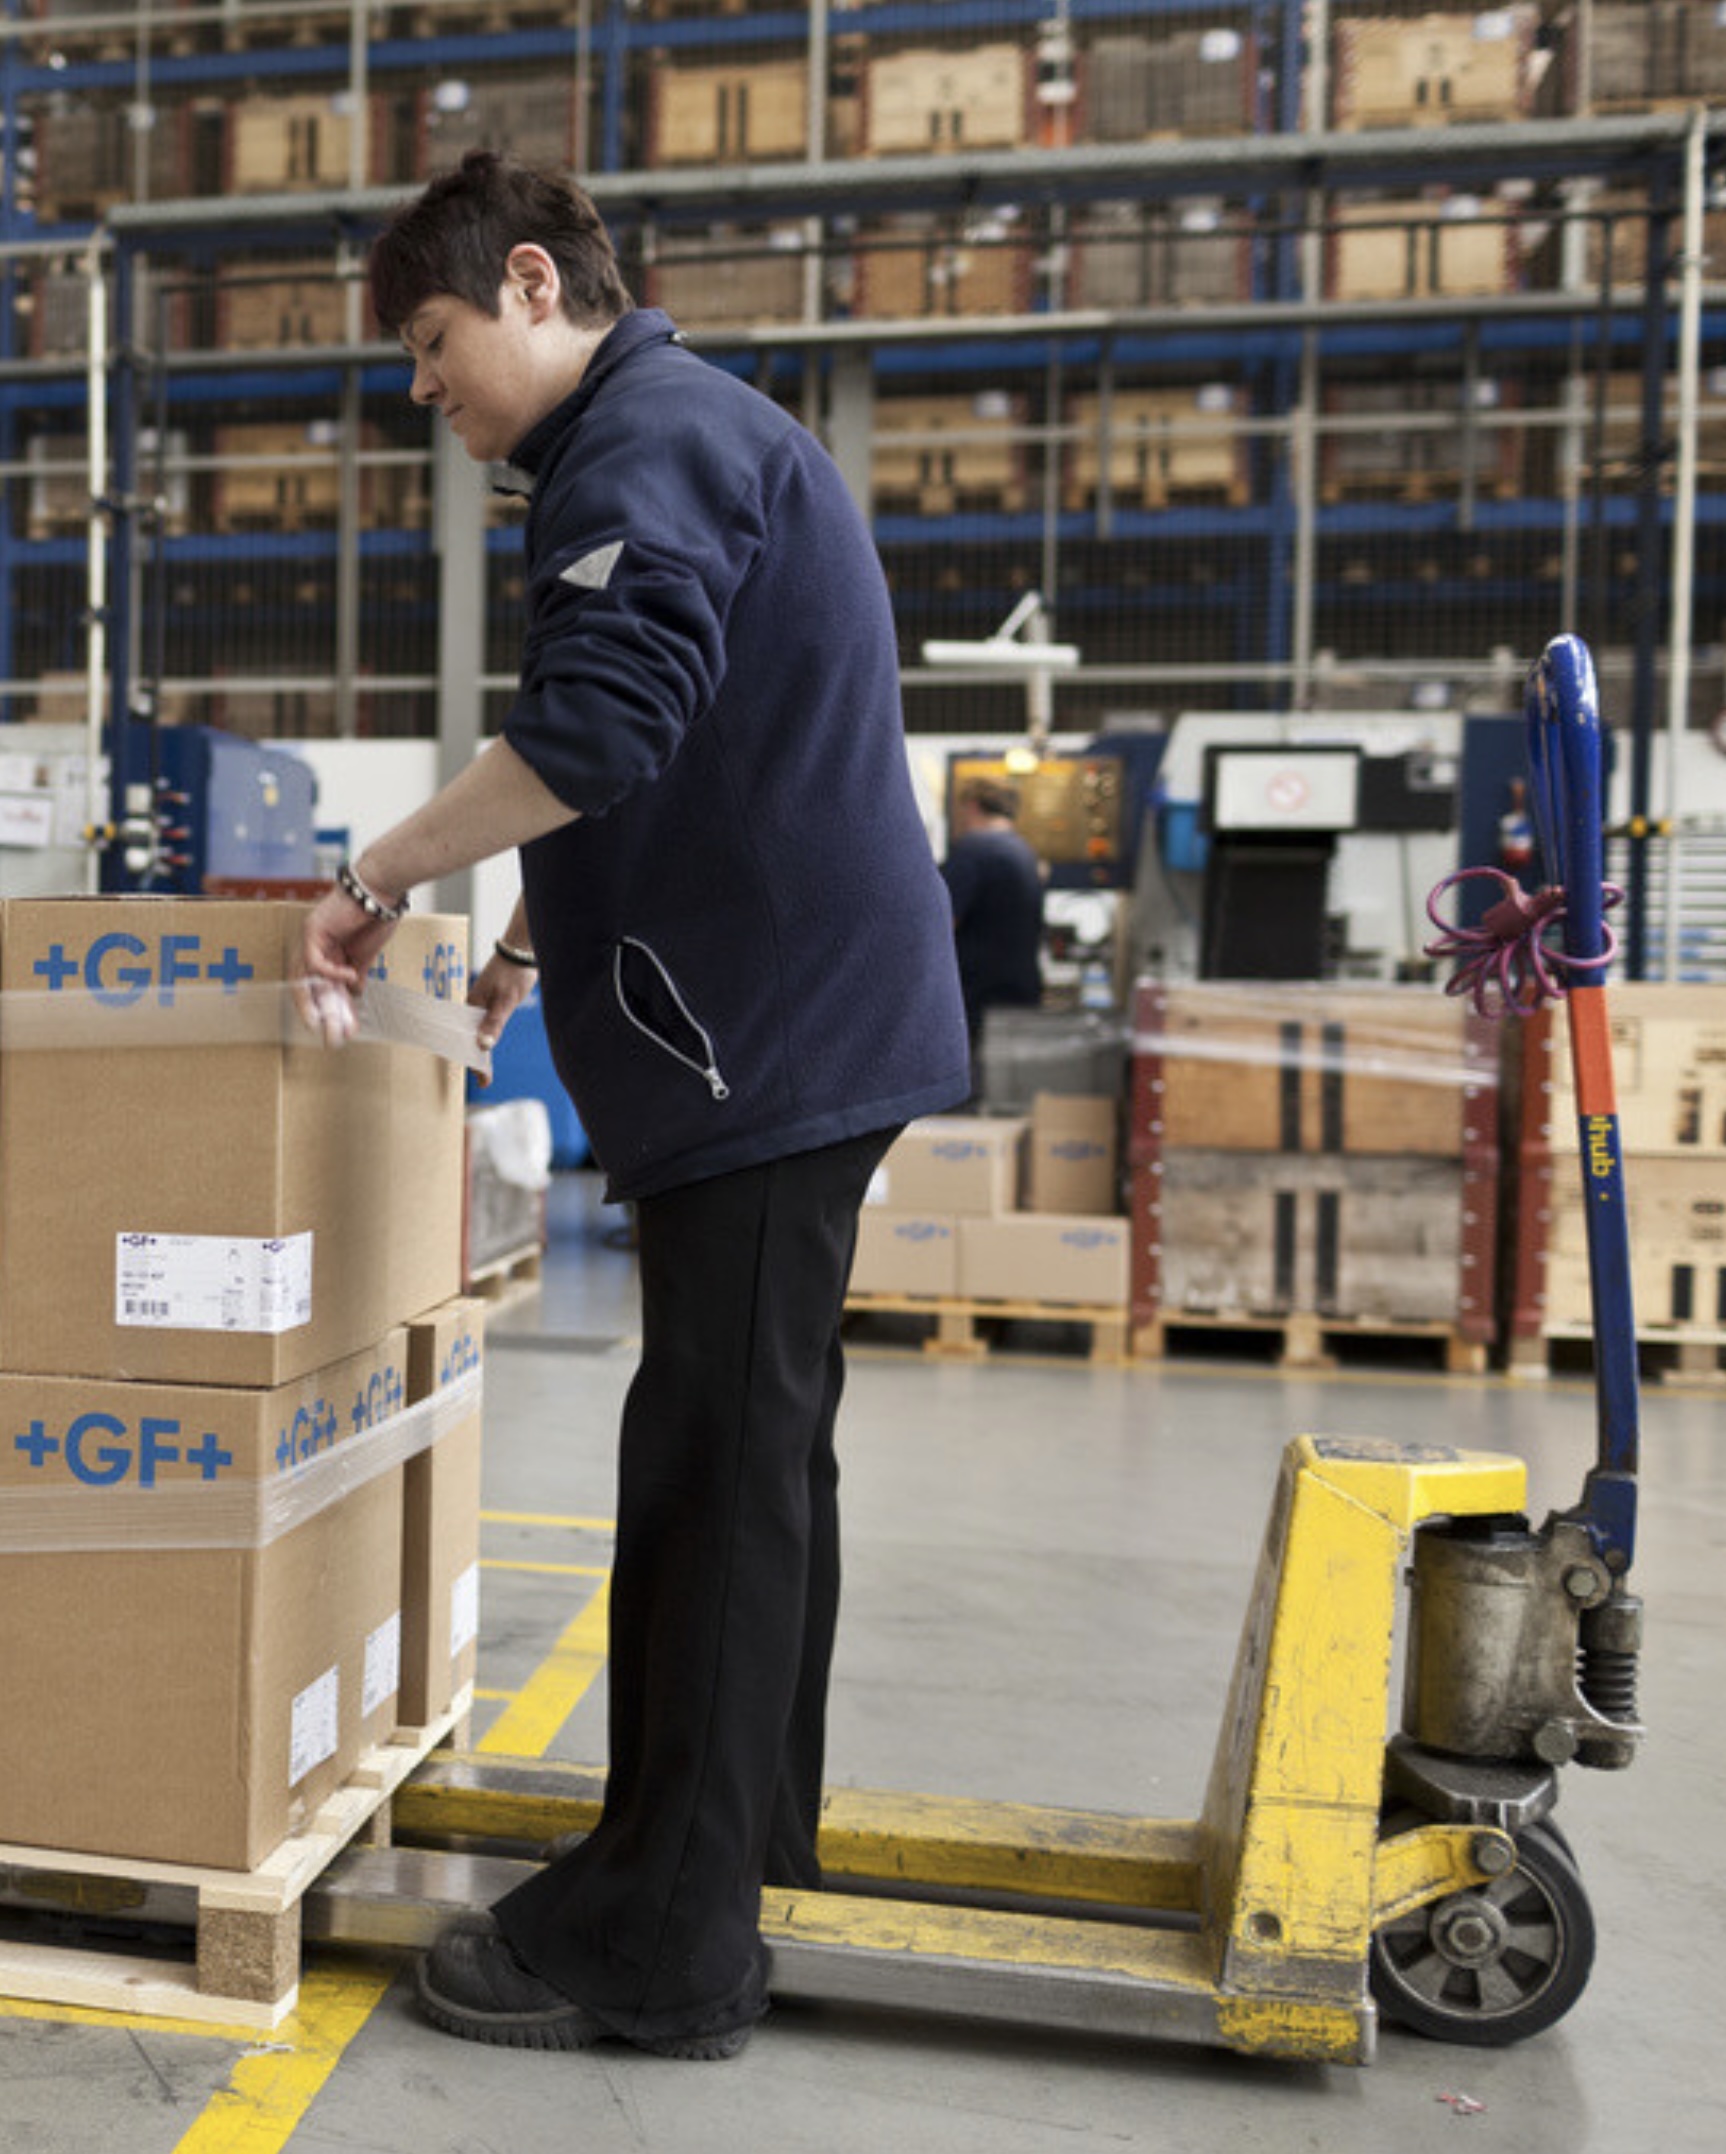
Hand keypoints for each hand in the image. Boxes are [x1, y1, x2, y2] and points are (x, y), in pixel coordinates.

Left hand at [296, 885, 399, 1043]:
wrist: (381, 889)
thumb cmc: (376, 915)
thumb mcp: (366, 953)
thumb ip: (358, 971)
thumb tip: (355, 992)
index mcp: (329, 952)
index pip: (324, 988)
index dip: (333, 1010)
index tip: (345, 1031)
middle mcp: (315, 947)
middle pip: (309, 987)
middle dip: (321, 1015)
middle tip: (331, 1039)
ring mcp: (311, 939)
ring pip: (305, 979)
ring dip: (319, 1005)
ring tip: (331, 1025)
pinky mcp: (313, 931)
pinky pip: (316, 961)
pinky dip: (332, 973)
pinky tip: (350, 978)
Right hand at [467, 947, 538, 1074]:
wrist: (522, 950)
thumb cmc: (513, 972)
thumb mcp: (506, 1000)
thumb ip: (494, 1022)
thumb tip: (483, 1046)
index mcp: (471, 1005)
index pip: (465, 1038)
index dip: (472, 1059)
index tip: (481, 1078)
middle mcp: (472, 1006)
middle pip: (468, 1037)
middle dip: (473, 1059)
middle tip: (484, 1081)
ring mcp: (481, 1004)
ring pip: (476, 1031)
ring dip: (480, 1050)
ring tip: (484, 1072)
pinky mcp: (491, 1002)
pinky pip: (484, 1024)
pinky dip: (486, 1038)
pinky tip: (487, 1048)